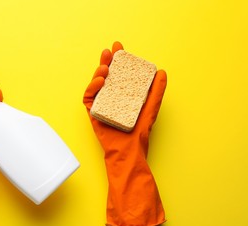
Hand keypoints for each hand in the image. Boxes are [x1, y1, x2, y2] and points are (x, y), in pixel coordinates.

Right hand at [83, 42, 166, 225]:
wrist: (129, 153)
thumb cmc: (139, 134)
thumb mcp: (151, 109)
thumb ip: (156, 91)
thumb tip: (162, 72)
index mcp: (123, 95)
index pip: (119, 74)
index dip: (118, 59)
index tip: (119, 47)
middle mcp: (110, 98)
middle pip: (105, 76)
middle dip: (106, 61)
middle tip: (109, 51)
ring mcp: (101, 105)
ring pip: (95, 84)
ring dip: (98, 71)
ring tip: (105, 65)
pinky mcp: (93, 114)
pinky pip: (89, 98)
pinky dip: (92, 87)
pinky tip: (100, 80)